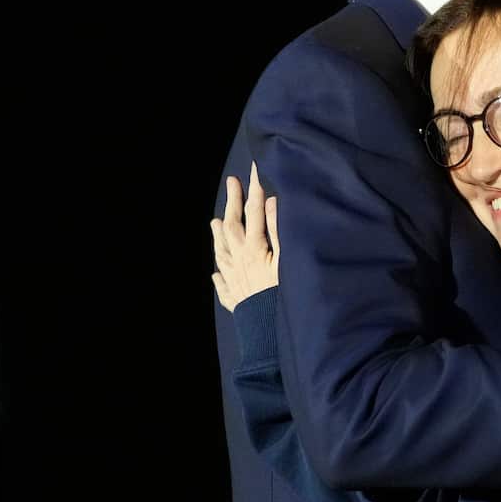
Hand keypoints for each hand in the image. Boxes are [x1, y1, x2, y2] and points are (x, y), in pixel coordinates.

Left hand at [211, 162, 279, 312]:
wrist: (270, 331)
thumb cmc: (283, 295)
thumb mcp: (287, 259)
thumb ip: (278, 230)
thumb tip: (272, 203)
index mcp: (254, 249)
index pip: (254, 213)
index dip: (254, 190)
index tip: (254, 170)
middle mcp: (239, 261)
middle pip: (232, 227)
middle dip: (233, 203)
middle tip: (232, 183)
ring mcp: (234, 280)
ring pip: (221, 253)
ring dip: (218, 235)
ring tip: (214, 222)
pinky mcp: (235, 299)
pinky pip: (222, 285)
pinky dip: (218, 277)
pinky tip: (216, 274)